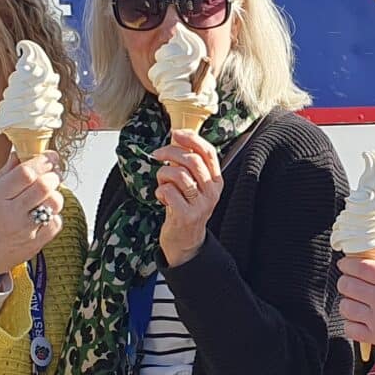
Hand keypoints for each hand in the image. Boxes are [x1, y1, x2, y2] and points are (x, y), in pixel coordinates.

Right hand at [0, 151, 64, 272]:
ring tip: (47, 195)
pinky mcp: (35, 244)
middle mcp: (11, 213)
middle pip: (43, 186)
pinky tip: (45, 214)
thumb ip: (6, 172)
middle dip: (53, 175)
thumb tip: (21, 152)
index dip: (42, 161)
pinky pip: (56, 223)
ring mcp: (25, 230)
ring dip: (55, 195)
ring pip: (53, 204)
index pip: (26, 173)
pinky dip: (54, 215)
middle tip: (52, 175)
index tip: (50, 157)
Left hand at [154, 130, 223, 265]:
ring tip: (162, 182)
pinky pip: (169, 192)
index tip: (176, 133)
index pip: (208, 152)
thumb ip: (189, 164)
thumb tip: (177, 137)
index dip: (191, 138)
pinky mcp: (186, 215)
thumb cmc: (186, 207)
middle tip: (158, 154)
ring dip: (163, 174)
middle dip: (170, 152)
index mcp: (216, 181)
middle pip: (192, 160)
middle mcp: (212, 192)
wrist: (186, 240)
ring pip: (179, 174)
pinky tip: (162, 198)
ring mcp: (201, 204)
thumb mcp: (194, 184)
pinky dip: (160, 191)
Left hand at [337, 256, 374, 365]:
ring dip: (348, 303)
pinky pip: (350, 329)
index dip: (347, 265)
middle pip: (347, 285)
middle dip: (346, 282)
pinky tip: (360, 321)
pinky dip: (351, 324)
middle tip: (351, 283)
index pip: (360, 267)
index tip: (345, 266)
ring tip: (357, 303)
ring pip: (345, 306)